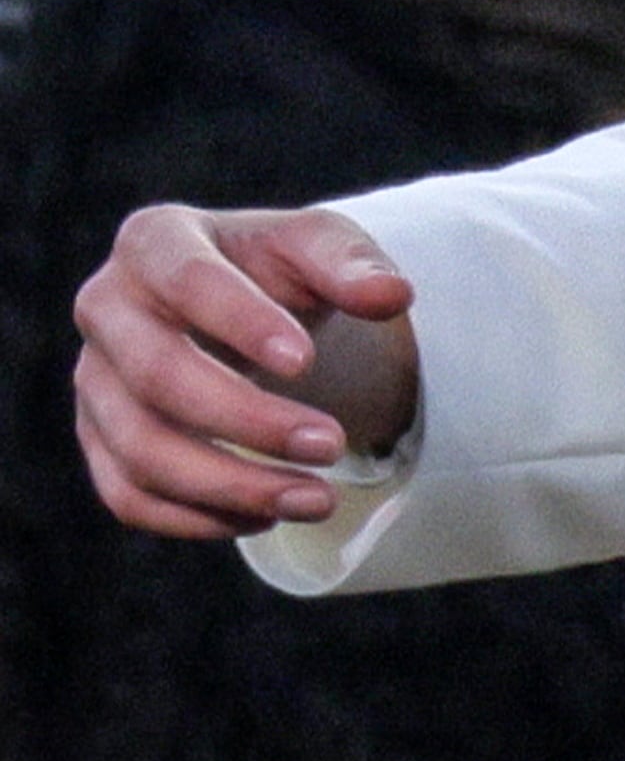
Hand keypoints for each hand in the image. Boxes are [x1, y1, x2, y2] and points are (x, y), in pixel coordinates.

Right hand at [71, 204, 418, 534]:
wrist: (245, 309)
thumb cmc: (277, 269)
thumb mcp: (320, 246)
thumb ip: (352, 262)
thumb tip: (392, 294)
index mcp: (155, 242)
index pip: (186, 281)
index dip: (242, 322)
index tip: (307, 362)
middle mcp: (107, 308)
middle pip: (157, 375)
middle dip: (247, 421)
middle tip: (332, 446)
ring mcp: (96, 379)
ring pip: (140, 450)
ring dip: (230, 486)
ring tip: (316, 500)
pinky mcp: (100, 437)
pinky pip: (129, 495)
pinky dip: (197, 518)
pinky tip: (265, 518)